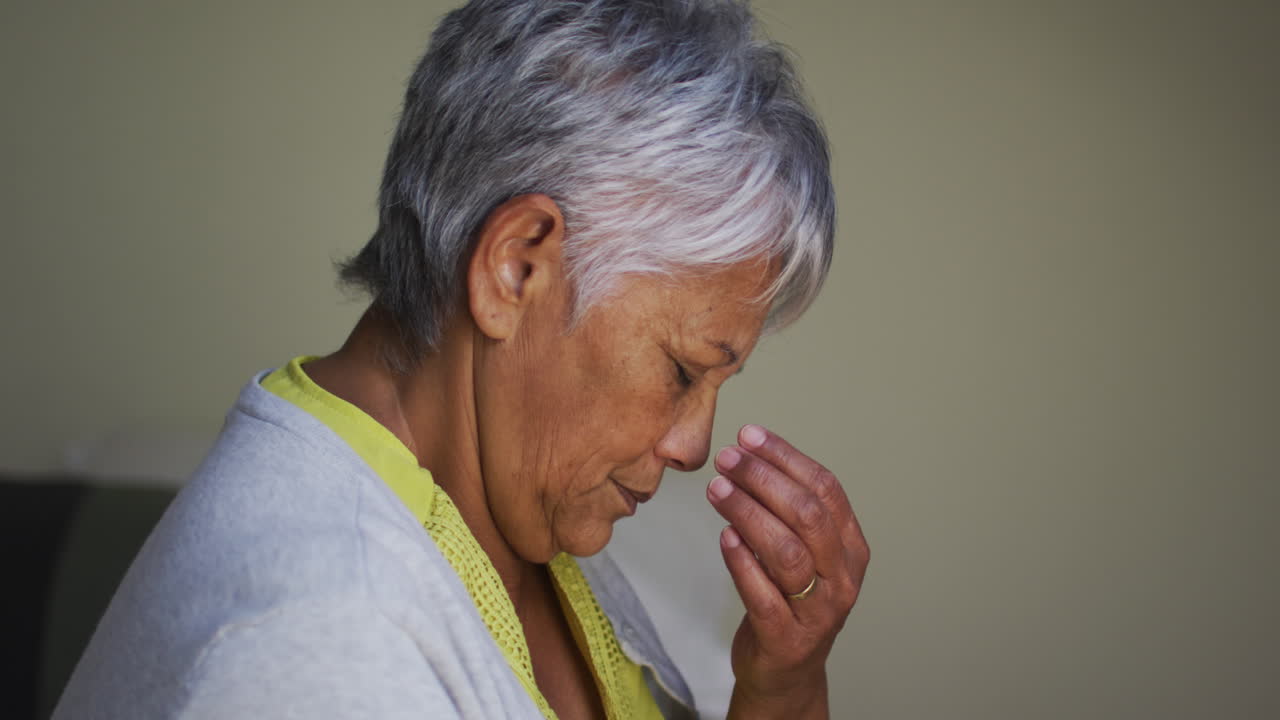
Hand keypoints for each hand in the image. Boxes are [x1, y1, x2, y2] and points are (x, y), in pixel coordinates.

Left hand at [706, 425, 869, 719]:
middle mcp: (843, 579)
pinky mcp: (787, 638)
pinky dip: (742, 562)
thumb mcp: (804, 553)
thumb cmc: (790, 601)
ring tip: (718, 491)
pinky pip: (764, 595)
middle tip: (729, 460)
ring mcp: (818, 611)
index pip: (826, 489)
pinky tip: (725, 538)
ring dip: (749, 514)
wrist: (787, 671)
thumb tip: (750, 455)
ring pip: (787, 552)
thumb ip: (789, 512)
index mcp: (851, 548)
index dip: (786, 457)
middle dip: (765, 479)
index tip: (750, 436)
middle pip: (808, 515)